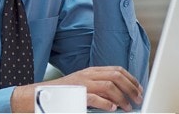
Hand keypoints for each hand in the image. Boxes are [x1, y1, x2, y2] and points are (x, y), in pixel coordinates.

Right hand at [12, 66, 142, 111]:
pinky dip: (106, 103)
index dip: (131, 79)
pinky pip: (94, 97)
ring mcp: (81, 84)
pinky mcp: (76, 94)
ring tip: (127, 107)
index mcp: (90, 71)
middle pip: (116, 76)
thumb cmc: (62, 94)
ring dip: (122, 97)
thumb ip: (98, 88)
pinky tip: (112, 108)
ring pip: (109, 86)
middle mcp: (87, 75)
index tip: (139, 89)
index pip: (116, 70)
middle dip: (131, 87)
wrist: (39, 96)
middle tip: (138, 99)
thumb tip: (117, 97)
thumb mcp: (82, 86)